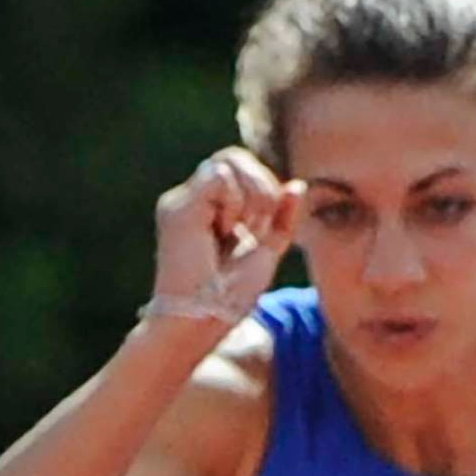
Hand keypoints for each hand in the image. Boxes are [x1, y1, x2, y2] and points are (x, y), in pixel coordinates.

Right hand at [149, 147, 304, 325]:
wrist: (204, 318)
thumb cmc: (231, 296)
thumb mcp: (267, 250)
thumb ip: (282, 218)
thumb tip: (297, 184)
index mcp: (210, 209)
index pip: (242, 168)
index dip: (265, 189)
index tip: (263, 230)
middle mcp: (191, 199)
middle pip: (236, 157)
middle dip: (262, 187)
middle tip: (256, 228)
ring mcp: (182, 200)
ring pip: (229, 160)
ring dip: (251, 196)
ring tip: (241, 231)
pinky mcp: (179, 206)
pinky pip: (219, 176)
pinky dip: (234, 202)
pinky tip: (226, 230)